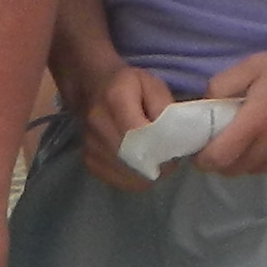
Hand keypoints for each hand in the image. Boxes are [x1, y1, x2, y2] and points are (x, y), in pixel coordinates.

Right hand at [77, 58, 177, 192]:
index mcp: (116, 98)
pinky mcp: (89, 162)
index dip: (163, 148)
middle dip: (160, 165)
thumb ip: (166, 109)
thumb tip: (174, 139)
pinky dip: (136, 179)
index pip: (142, 134)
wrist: (93, 88)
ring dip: (149, 174)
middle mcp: (98, 123)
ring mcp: (90, 145)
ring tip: (156, 159)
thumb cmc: (129, 85)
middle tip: (170, 159)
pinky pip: (120, 181)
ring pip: (130, 176)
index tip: (176, 150)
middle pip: (136, 159)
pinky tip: (140, 165)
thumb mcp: (153, 85)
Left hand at [196, 33, 266, 174]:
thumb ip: (222, 85)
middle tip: (222, 140)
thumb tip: (204, 106)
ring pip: (256, 170)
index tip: (200, 149)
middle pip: (234, 170)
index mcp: (258, 120)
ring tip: (252, 135)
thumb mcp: (256, 64)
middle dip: (222, 160)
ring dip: (246, 160)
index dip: (203, 158)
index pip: (219, 158)